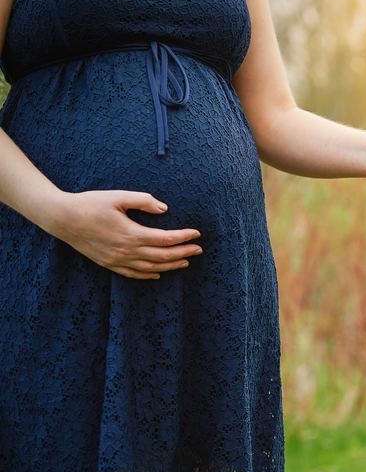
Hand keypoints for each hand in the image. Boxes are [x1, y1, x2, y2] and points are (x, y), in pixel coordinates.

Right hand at [44, 191, 202, 279]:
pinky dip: (148, 275)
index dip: (184, 237)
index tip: (197, 234)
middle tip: (198, 250)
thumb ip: (143, 201)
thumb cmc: (90, 203)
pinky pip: (132, 274)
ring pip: (150, 268)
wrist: (61, 218)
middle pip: (162, 256)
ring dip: (170, 266)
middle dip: (183, 253)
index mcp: (132, 234)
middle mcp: (126, 251)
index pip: (166, 239)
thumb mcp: (118, 197)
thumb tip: (164, 208)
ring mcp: (117, 260)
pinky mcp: (108, 263)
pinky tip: (158, 274)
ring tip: (185, 262)